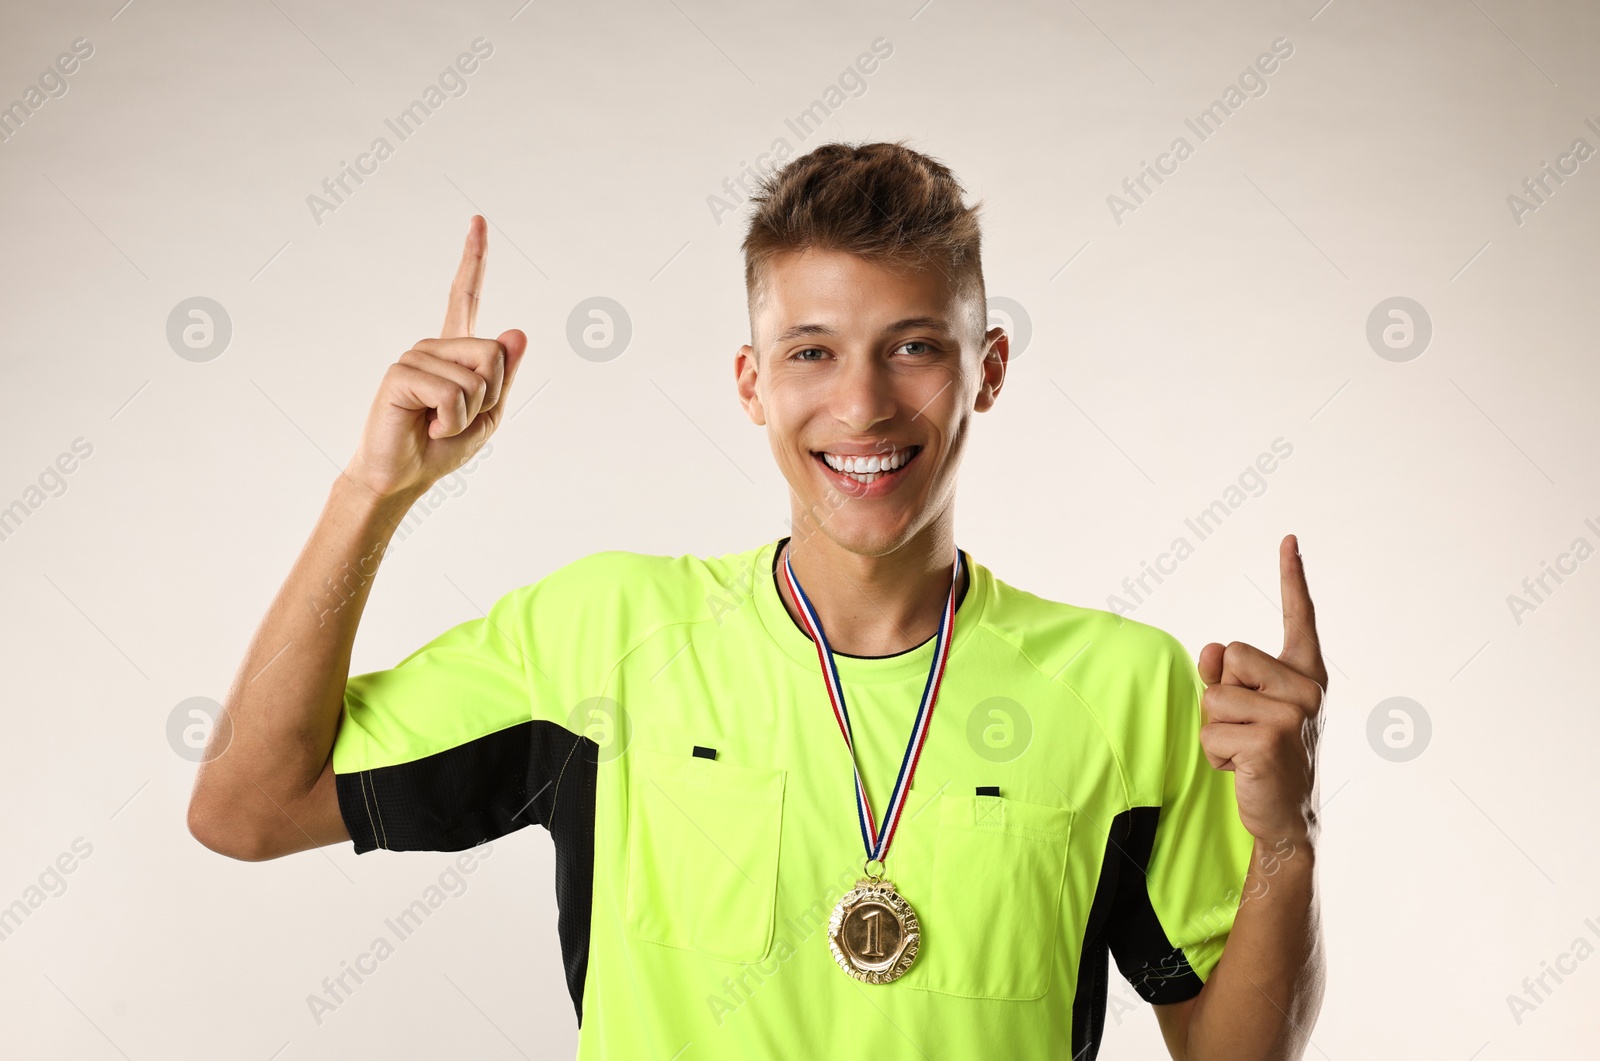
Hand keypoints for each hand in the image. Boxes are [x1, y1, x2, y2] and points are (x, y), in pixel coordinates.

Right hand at [343, 215, 527, 502]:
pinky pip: (452, 394)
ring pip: (477, 379)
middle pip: (494, 354)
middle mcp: (433, 346)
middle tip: (457, 419)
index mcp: (455, 350)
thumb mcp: (489, 414)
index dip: (473, 259)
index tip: (477, 220)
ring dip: (467, 415)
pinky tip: (427, 427)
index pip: (465, 297)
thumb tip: (517, 332)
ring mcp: (414, 356)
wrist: (404, 476)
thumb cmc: (442, 446)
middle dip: (490, 397)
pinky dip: (450, 422)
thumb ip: (505, 375)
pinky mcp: (400, 373)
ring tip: (438, 425)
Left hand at [1196, 533, 1327, 846]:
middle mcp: (1307, 689)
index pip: (1299, 618)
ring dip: (1214, 727)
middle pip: (1229, 654)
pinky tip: (1243, 769)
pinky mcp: (1270, 740)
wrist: (1285, 817)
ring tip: (1245, 750)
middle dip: (1221, 693)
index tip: (1288, 539)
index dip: (1292, 577)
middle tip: (1247, 729)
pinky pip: (1210, 731)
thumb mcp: (1243, 706)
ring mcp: (1292, 714)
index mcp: (1305, 674)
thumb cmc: (1260, 754)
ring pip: (1213, 695)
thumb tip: (1209, 653)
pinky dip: (1214, 754)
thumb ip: (1226, 674)